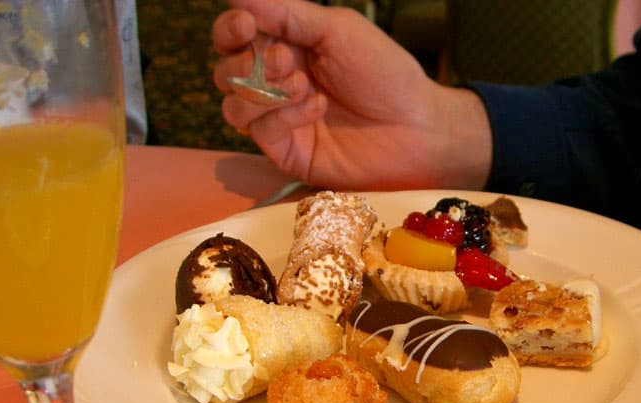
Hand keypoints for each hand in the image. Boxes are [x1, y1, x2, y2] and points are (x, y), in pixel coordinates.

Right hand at [212, 0, 491, 190]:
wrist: (416, 127)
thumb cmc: (385, 74)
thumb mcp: (337, 30)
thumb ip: (286, 13)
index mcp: (288, 47)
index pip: (235, 36)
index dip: (230, 29)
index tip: (245, 26)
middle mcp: (278, 83)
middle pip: (225, 70)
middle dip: (244, 62)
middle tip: (284, 62)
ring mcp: (280, 120)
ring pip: (233, 105)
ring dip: (262, 92)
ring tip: (303, 87)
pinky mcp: (287, 151)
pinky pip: (259, 131)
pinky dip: (284, 115)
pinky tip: (317, 108)